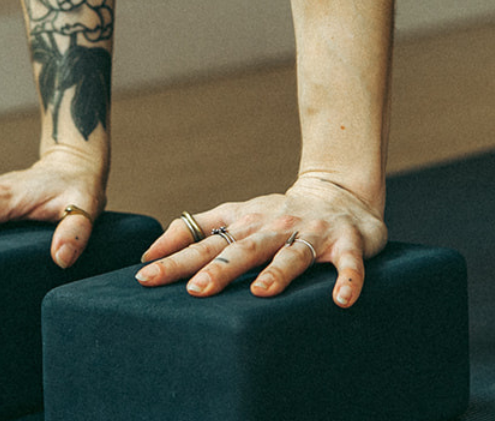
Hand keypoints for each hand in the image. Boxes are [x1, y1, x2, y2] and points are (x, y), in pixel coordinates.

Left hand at [135, 177, 386, 306]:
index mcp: (246, 223)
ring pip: (293, 254)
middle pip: (244, 249)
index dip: (176, 259)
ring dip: (278, 272)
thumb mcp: (234, 215)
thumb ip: (193, 229)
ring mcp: (312, 234)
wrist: (341, 192)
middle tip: (196, 290)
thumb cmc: (278, 215)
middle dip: (221, 269)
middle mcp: (275, 227)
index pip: (206, 242)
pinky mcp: (347, 243)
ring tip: (262, 291)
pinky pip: (348, 263)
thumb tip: (148, 253)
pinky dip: (347, 280)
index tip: (146, 277)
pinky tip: (341, 300)